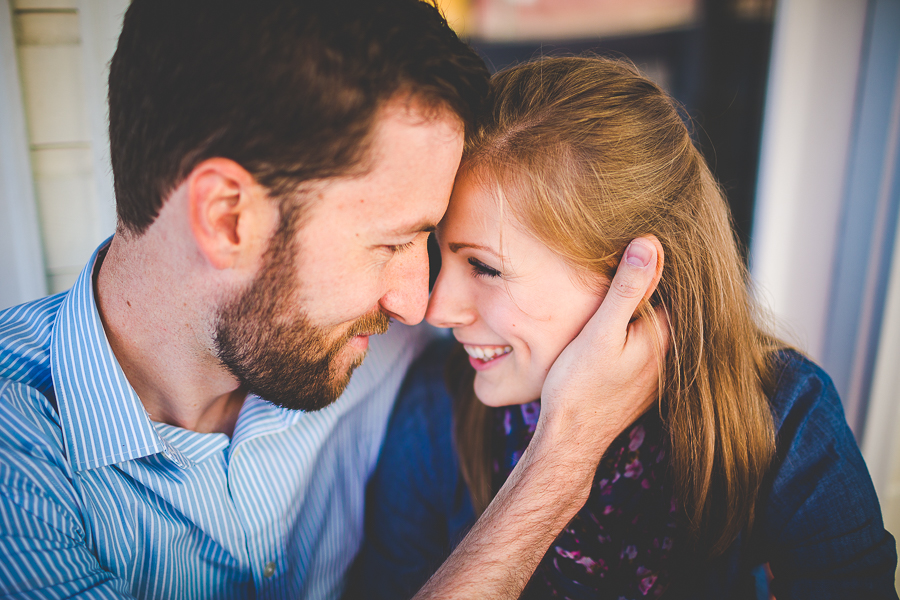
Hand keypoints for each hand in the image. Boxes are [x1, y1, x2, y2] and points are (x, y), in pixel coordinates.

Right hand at [539, 236, 667, 465]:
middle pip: (663, 303)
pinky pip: (643, 342)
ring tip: (614, 280)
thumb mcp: (601, 330)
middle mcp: (669, 353)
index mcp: (666, 336)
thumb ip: (627, 289)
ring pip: (652, 324)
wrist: (569, 438)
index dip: (652, 261)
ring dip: (637, 304)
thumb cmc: (579, 386)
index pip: (671, 283)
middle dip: (646, 281)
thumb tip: (650, 244)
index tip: (634, 239)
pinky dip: (632, 327)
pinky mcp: (641, 381)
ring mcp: (656, 370)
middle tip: (620, 255)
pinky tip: (612, 320)